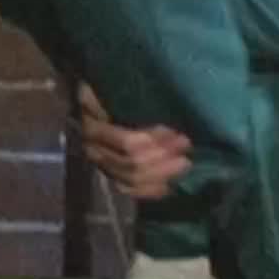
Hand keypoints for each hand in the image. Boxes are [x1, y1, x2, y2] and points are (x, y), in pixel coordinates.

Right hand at [74, 83, 192, 200]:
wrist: (92, 101)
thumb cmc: (109, 91)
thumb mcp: (116, 88)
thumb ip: (129, 97)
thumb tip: (158, 104)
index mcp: (94, 126)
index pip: (128, 143)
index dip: (155, 142)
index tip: (179, 135)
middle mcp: (93, 149)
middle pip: (131, 164)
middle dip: (163, 159)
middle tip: (186, 149)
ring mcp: (100, 164)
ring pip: (131, 179)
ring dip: (161, 173)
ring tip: (184, 163)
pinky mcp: (109, 174)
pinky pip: (129, 190)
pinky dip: (150, 190)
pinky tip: (169, 185)